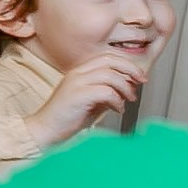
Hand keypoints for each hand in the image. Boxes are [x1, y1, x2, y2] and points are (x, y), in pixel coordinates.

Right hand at [24, 52, 147, 148]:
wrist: (46, 129)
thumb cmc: (67, 118)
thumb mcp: (91, 101)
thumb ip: (107, 92)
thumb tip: (128, 87)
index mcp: (79, 71)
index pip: (107, 57)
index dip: (127, 64)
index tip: (138, 76)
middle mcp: (77, 73)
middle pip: (110, 60)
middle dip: (131, 70)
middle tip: (141, 81)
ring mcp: (76, 83)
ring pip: (110, 75)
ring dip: (125, 88)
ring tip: (128, 100)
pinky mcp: (78, 95)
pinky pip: (106, 91)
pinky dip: (117, 101)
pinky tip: (117, 109)